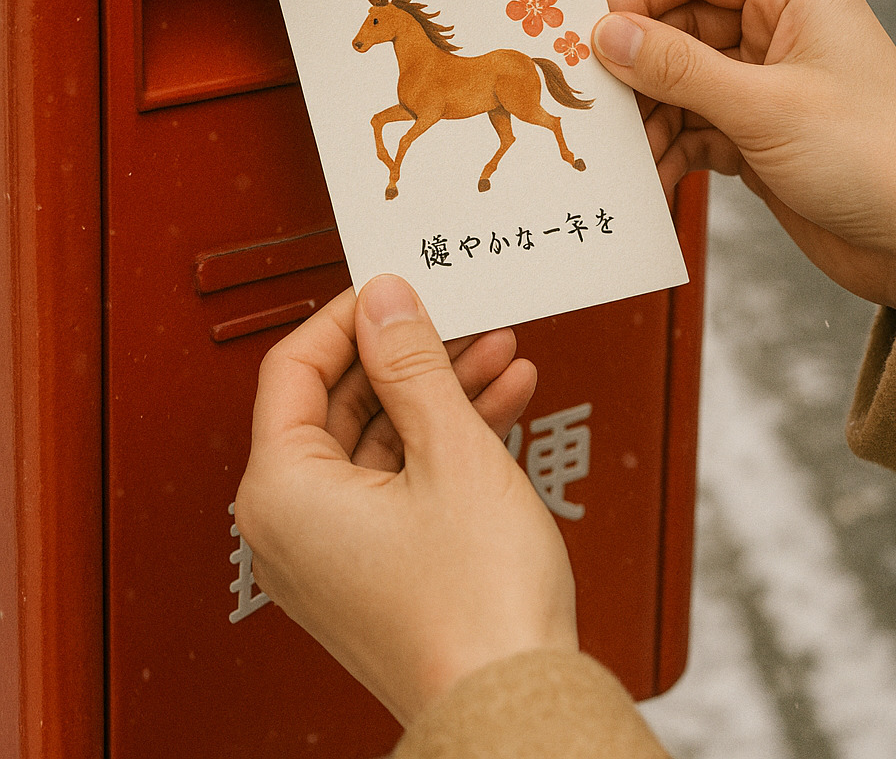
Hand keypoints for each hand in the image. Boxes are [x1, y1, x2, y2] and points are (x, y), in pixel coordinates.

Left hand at [233, 276, 577, 726]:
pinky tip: (498, 402)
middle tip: (455, 314)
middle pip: (340, 401)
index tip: (395, 287)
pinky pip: (397, 481)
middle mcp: (290, 527)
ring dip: (439, 390)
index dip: (350, 316)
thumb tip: (385, 301)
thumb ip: (412, 362)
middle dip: (409, 352)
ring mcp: (331, 553)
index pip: (294, 366)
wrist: (514, 707)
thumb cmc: (476, 608)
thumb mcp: (449, 449)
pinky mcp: (372, 570)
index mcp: (281, 492)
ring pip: (378, 439)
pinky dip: (444, 440)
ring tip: (495, 350)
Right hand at [592, 0, 895, 310]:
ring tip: (625, 152)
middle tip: (596, 98)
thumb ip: (678, 68)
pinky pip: (694, 125)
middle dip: (636, 65)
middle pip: (678, 26)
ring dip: (649, 116)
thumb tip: (608, 34)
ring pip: (679, 81)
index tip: (596, 30)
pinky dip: (670, 147)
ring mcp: (765, 82)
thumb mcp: (763, 107)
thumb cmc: (871, 156)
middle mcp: (777, 29)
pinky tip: (652, 175)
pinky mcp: (757, 131)